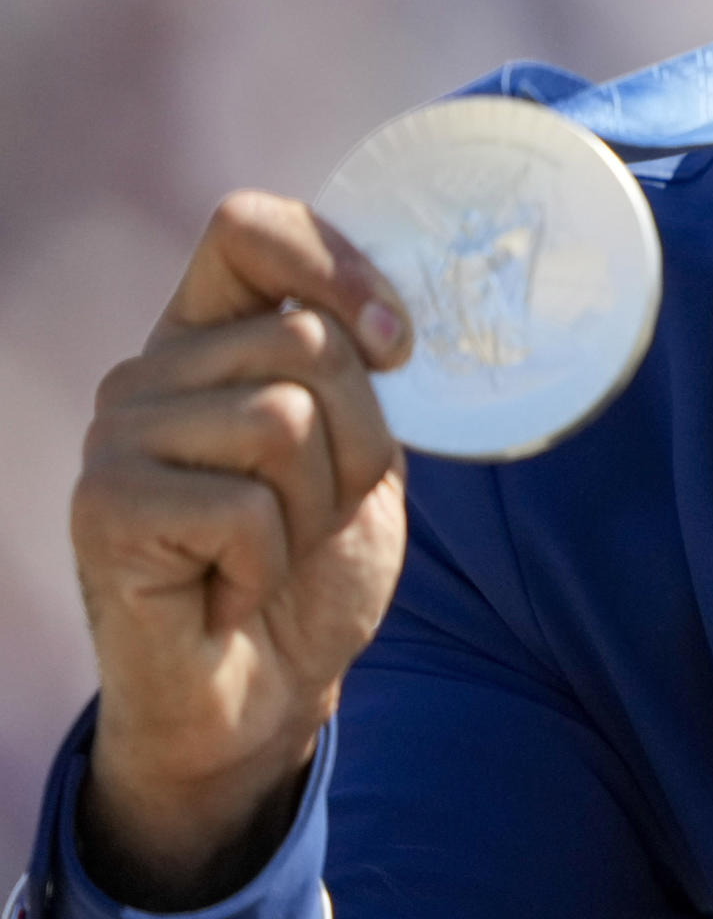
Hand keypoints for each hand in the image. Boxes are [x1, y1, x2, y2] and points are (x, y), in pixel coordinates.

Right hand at [69, 192, 413, 908]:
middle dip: (357, 441)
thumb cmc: (314, 567)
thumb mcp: (363, 448)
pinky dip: (268, 562)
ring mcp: (117, 433)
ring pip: (285, 419)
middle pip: (307, 339)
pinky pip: (244, 505)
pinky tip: (231, 590)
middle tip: (315, 512)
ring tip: (273, 551)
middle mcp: (152, 369)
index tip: (397, 344)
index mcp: (212, 333)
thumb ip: (365, 371)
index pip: (252, 227)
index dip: (337, 266)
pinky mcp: (104, 504)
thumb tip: (401, 314)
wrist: (265, 692)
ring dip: (315, 508)